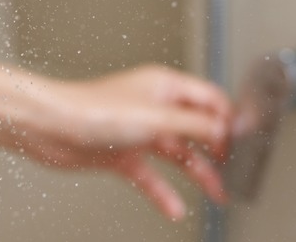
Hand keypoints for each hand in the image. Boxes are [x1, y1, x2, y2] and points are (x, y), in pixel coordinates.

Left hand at [16, 65, 230, 219]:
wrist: (50, 128)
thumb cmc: (93, 110)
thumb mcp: (157, 117)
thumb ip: (196, 125)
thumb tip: (227, 129)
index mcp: (164, 87)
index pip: (209, 99)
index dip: (228, 119)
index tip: (245, 141)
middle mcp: (153, 107)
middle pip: (196, 129)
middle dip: (217, 150)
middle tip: (234, 170)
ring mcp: (137, 132)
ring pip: (177, 154)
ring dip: (198, 174)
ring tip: (217, 193)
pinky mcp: (121, 154)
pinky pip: (151, 176)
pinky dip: (164, 192)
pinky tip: (174, 207)